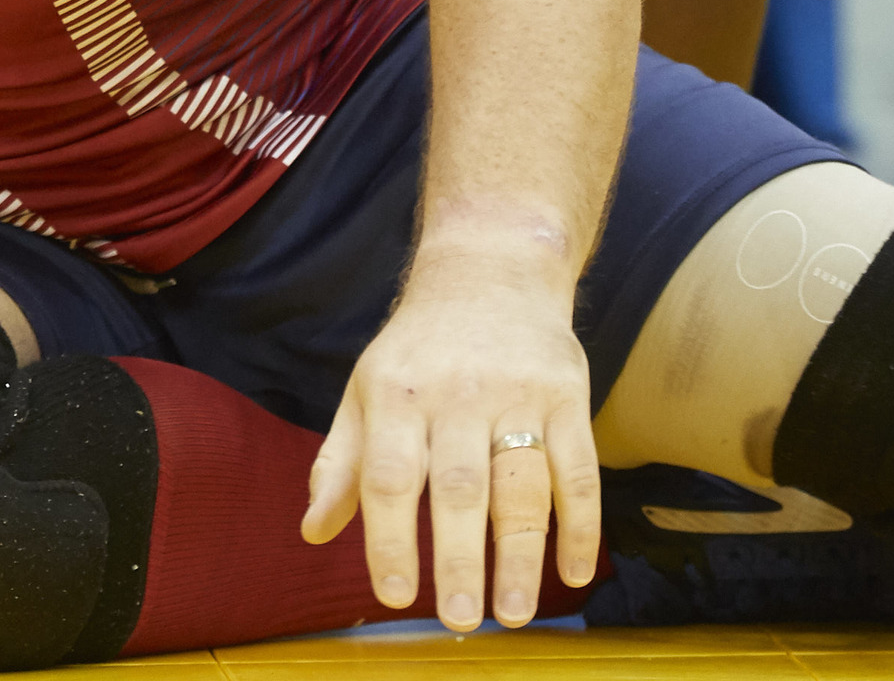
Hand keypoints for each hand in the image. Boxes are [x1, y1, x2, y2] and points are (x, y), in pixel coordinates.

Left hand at [300, 257, 597, 632]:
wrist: (490, 271)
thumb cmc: (417, 350)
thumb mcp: (364, 391)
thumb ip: (341, 462)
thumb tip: (313, 530)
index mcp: (395, 393)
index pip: (390, 476)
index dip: (390, 538)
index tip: (393, 596)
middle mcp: (455, 392)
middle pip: (459, 488)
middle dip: (459, 560)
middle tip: (459, 621)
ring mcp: (517, 394)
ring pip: (521, 486)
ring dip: (521, 556)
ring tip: (514, 613)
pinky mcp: (568, 395)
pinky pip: (578, 470)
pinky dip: (581, 525)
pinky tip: (575, 572)